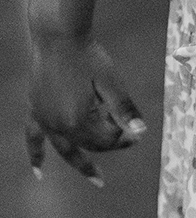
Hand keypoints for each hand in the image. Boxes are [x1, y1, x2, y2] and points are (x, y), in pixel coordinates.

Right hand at [27, 35, 144, 185]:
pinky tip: (39, 172)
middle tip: (129, 142)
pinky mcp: (35, 111)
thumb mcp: (112, 82)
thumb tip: (141, 132)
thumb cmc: (89, 57)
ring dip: (81, 162)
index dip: (124, 139)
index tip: (139, 133)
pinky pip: (33, 139)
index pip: (105, 140)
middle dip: (110, 145)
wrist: (58, 39)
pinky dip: (36, 156)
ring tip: (96, 178)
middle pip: (88, 145)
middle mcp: (58, 125)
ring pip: (64, 149)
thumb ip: (124, 109)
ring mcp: (44, 120)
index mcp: (78, 119)